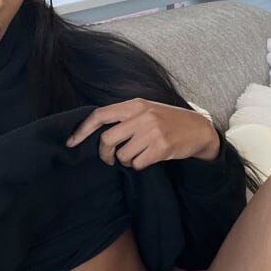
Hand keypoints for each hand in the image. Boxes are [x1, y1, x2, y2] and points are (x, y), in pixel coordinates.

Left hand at [64, 98, 220, 168]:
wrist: (198, 129)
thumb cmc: (168, 120)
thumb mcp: (146, 110)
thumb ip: (125, 116)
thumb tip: (97, 132)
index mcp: (135, 104)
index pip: (100, 115)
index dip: (82, 130)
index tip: (71, 142)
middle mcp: (142, 116)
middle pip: (107, 139)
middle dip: (105, 154)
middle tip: (109, 159)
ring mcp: (152, 132)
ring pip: (123, 155)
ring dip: (126, 161)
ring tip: (137, 155)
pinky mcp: (161, 148)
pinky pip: (138, 164)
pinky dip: (139, 165)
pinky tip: (149, 159)